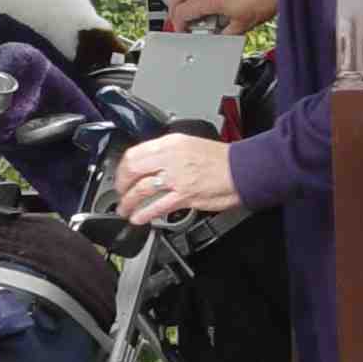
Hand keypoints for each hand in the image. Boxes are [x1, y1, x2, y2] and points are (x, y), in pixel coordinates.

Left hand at [110, 134, 240, 225]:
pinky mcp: (185, 195)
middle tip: (119, 193)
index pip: (135, 153)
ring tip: (124, 209)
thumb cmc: (221, 159)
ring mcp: (177, 177)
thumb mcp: (189, 144)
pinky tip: (139, 218)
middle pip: (133, 170)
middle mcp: (171, 158)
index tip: (121, 175)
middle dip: (120, 185)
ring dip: (128, 201)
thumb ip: (168, 153)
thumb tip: (150, 163)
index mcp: (171, 143)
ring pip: (141, 189)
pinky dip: (144, 214)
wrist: (242, 169)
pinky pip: (158, 206)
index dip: (122, 167)